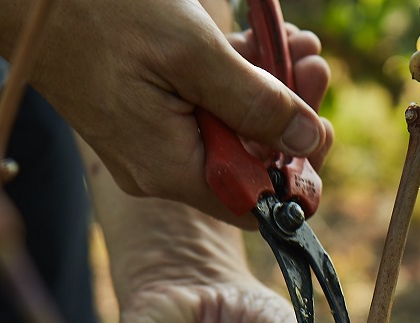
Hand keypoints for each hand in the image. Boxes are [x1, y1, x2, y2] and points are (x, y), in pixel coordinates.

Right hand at [0, 0, 331, 217]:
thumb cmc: (98, 11)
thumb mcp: (193, 54)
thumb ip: (256, 102)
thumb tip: (310, 139)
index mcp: (171, 170)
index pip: (251, 206)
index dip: (295, 181)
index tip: (322, 139)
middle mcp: (161, 169)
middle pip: (246, 165)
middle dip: (290, 122)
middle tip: (315, 72)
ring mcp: (151, 143)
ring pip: (229, 132)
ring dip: (269, 93)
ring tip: (298, 48)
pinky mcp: (145, 116)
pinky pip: (203, 111)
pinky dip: (236, 82)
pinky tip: (263, 46)